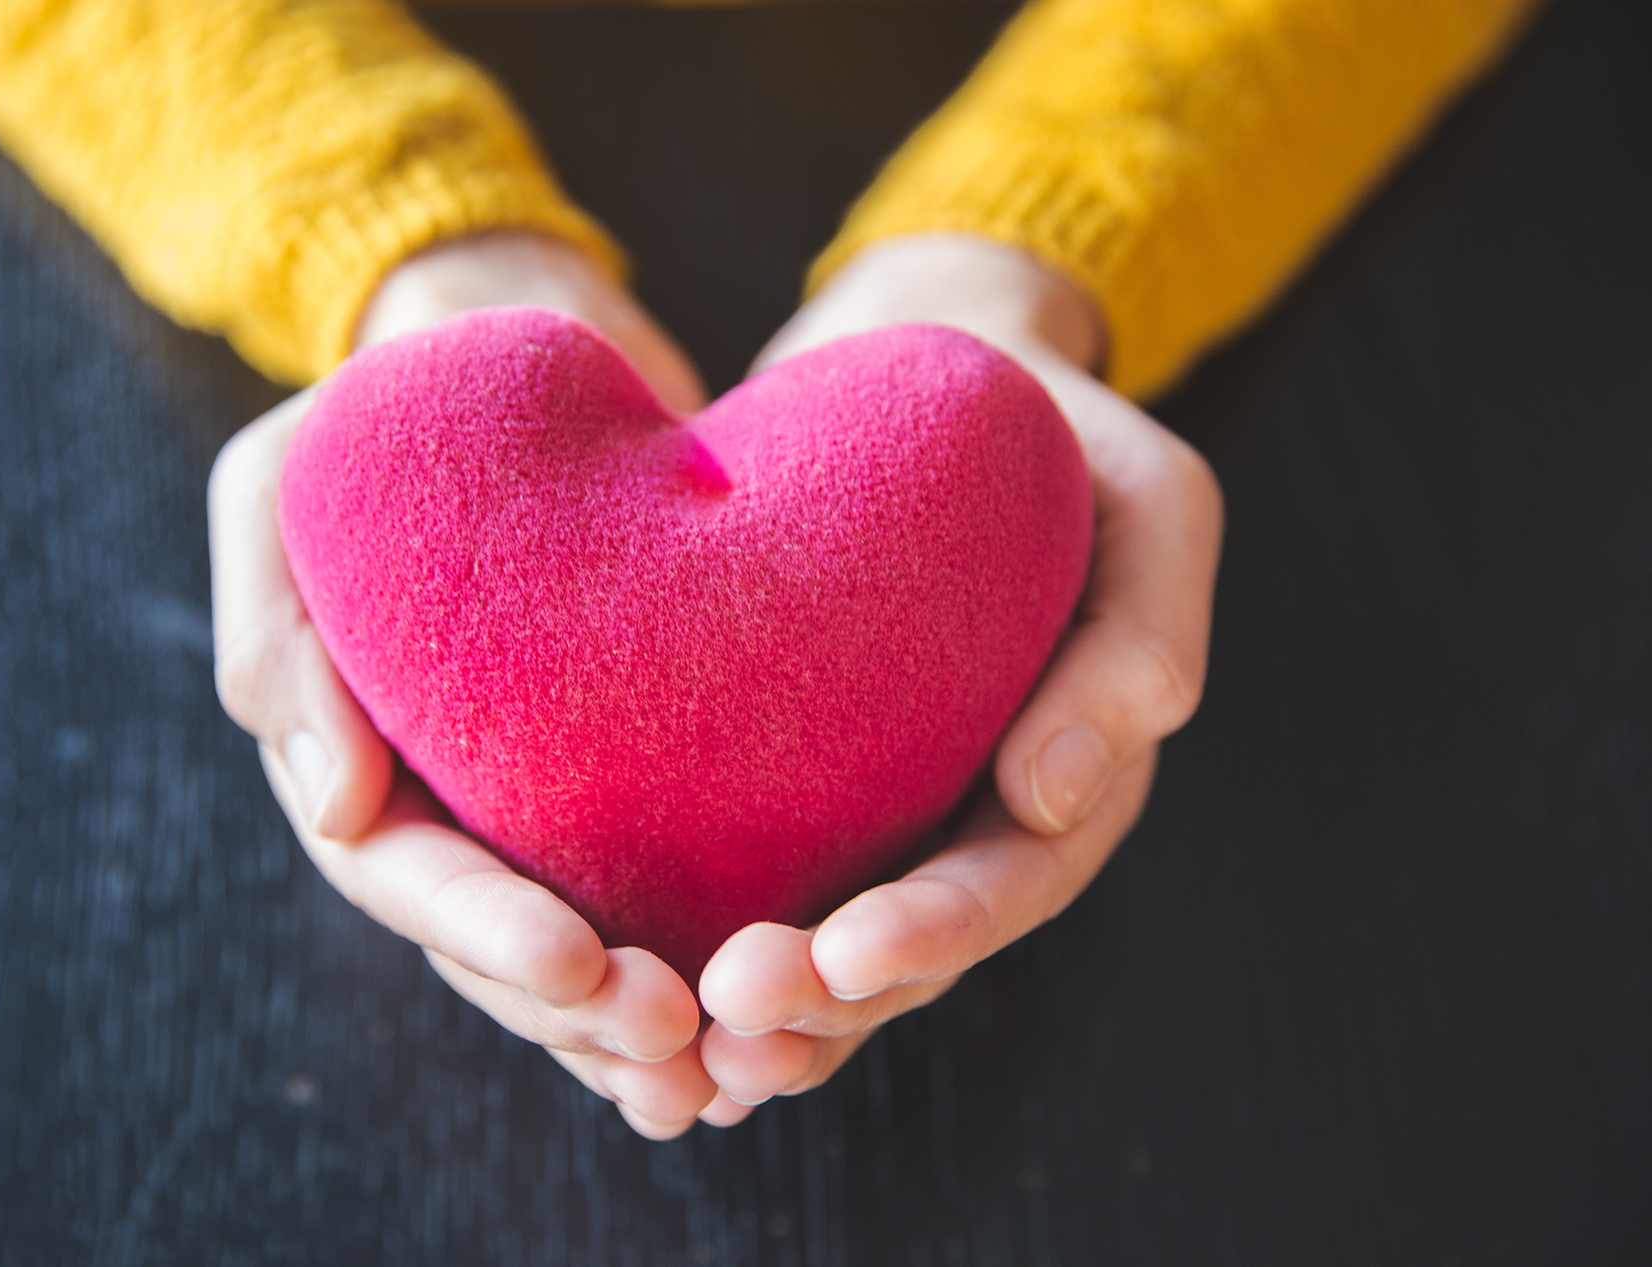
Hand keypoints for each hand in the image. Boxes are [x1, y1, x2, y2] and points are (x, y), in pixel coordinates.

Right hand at [209, 231, 719, 1139]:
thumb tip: (333, 814)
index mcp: (354, 754)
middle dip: (582, 1005)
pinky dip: (704, 947)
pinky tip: (778, 1011)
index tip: (586, 966)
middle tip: (680, 1041)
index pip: (405, 878)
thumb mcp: (282, 486)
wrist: (519, 341)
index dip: (487, 936)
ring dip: (640, 1017)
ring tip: (727, 1071)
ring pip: (582, 937)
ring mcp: (537, 785)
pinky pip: (662, 874)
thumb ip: (278, 637)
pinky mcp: (636, 759)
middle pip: (499, 941)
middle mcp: (447, 793)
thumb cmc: (386, 405)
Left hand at [692, 234, 1222, 1119]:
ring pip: (839, 945)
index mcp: (1077, 763)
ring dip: (773, 1005)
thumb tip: (1084, 775)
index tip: (848, 954)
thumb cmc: (1053, 429)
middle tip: (733, 1006)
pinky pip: (768, 882)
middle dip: (833, 994)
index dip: (941, 927)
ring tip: (687, 1040)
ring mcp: (895, 805)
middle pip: (918, 941)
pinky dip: (716, 946)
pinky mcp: (805, 780)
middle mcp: (983, 811)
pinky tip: (651, 997)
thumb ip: (1149, 624)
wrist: (929, 371)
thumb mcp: (1148, 494)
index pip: (1018, 874)